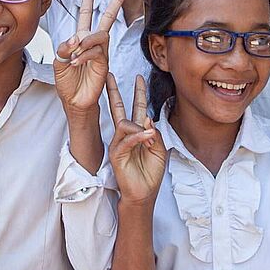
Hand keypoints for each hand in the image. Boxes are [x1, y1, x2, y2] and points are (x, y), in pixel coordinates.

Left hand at [54, 0, 130, 118]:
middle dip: (115, 2)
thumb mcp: (59, 62)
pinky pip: (97, 52)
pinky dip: (84, 55)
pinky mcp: (103, 64)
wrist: (73, 101)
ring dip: (85, 41)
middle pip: (107, 19)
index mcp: (80, 40)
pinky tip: (75, 62)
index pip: (86, 16)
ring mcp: (100, 53)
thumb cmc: (67, 82)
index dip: (88, 1)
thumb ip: (64, 48)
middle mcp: (92, 44)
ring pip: (100, 35)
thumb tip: (75, 38)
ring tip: (75, 52)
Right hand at [107, 74, 166, 205]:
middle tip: (110, 75)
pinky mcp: (116, 154)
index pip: (136, 108)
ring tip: (150, 136)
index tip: (138, 77)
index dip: (138, 93)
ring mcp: (119, 143)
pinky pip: (126, 140)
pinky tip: (147, 138)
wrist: (144, 193)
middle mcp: (125, 135)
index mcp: (137, 132)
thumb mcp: (159, 150)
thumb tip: (148, 118)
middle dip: (114, 91)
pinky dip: (138, 137)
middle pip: (118, 108)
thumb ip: (155, 133)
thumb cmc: (150, 173)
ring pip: (124, 123)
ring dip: (139, 127)